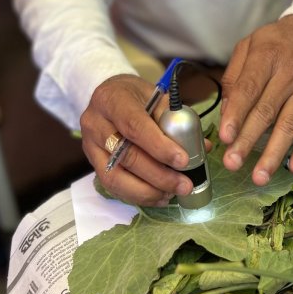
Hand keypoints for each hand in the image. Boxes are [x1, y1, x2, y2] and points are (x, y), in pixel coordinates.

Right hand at [80, 75, 194, 205]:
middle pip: (127, 156)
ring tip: (171, 194)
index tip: (183, 161)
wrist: (109, 97)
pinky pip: (113, 186)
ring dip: (147, 191)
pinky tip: (158, 196)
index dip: (160, 147)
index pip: (135, 126)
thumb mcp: (156, 97)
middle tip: (184, 185)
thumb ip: (176, 120)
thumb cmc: (136, 97)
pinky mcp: (93, 163)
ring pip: (115, 177)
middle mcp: (95, 123)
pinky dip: (138, 195)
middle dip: (159, 176)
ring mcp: (90, 145)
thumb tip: (202, 147)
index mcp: (112, 100)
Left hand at [219, 14, 292, 185]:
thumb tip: (226, 111)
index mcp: (267, 58)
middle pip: (266, 113)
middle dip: (248, 141)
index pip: (249, 90)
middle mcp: (289, 76)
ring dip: (274, 155)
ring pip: (289, 127)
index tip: (224, 136)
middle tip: (232, 162)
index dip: (236, 115)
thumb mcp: (250, 44)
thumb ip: (234, 77)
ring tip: (259, 176)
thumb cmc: (278, 41)